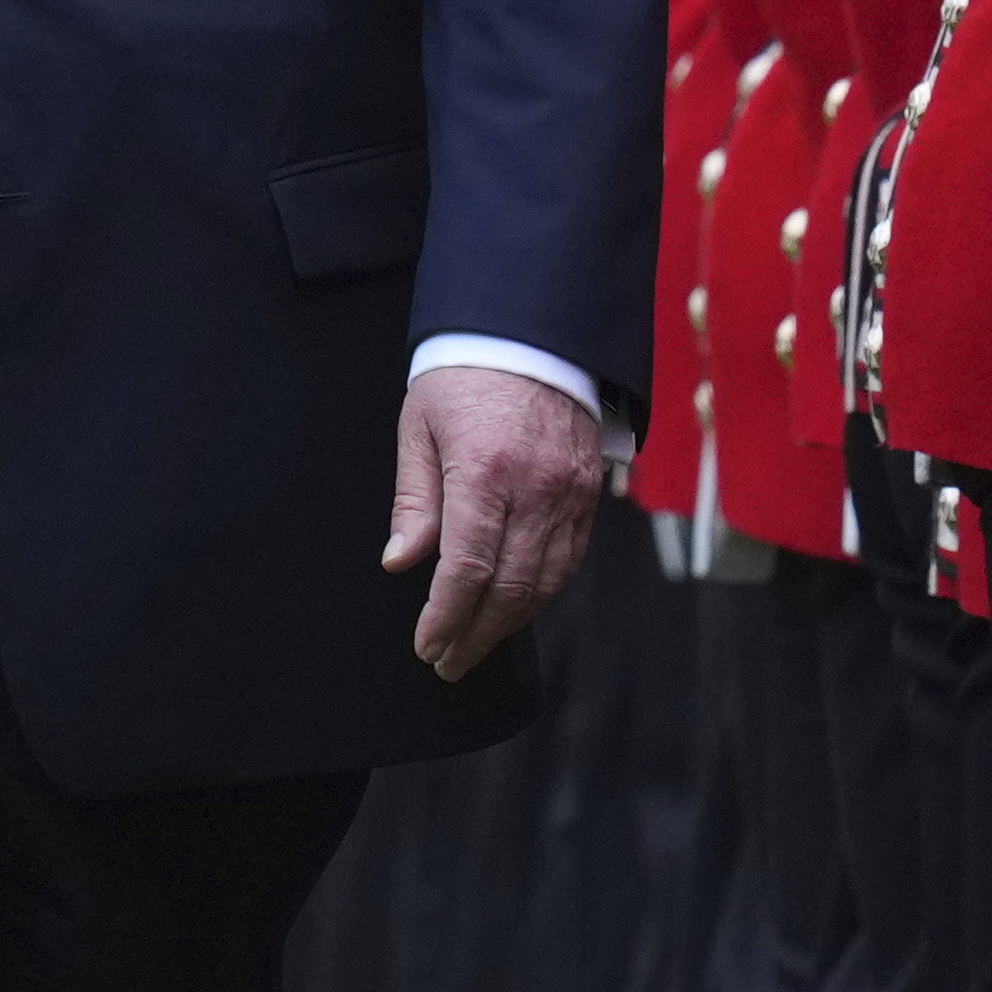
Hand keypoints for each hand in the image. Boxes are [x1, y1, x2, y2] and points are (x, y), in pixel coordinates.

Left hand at [384, 366, 604, 683]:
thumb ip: (414, 501)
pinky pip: (571, 558)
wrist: (531, 330)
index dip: (447, 617)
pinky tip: (515, 606)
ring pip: (546, 581)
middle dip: (476, 634)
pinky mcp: (590, 491)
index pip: (468, 568)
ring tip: (477, 642)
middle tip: (448, 661)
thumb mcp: (420, 428)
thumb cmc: (464, 375)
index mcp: (484, 470)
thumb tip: (401, 563)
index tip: (427, 646)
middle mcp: (535, 487)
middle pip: (511, 587)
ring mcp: (570, 491)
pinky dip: (542, 591)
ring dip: (511, 622)